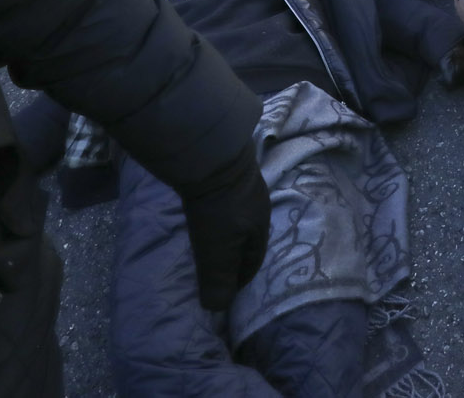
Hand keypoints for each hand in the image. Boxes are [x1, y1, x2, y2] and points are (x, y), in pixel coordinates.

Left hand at [179, 149, 271, 310]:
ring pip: (236, 219)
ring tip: (208, 241)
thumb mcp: (217, 250)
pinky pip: (225, 201)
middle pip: (247, 239)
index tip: (226, 289)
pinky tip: (203, 213)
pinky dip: (216, 214)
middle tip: (215, 266)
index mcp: (260, 227)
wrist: (211, 154)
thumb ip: (218, 281)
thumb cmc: (218, 208)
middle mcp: (258, 206)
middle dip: (234, 256)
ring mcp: (245, 185)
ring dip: (224, 233)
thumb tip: (217, 309)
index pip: (253, 261)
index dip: (240, 278)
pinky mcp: (228, 171)